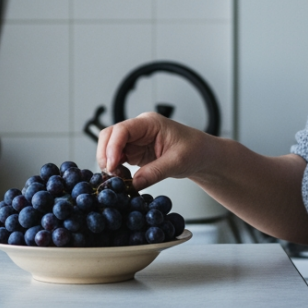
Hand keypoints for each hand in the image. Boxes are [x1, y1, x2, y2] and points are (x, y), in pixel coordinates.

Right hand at [96, 112, 210, 189]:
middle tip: (111, 174)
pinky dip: (115, 169)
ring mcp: (135, 141)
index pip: (122, 129)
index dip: (112, 147)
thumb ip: (155, 172)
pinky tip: (123, 178)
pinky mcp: (135, 153)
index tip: (112, 165)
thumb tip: (133, 184)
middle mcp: (139, 129)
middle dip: (105, 154)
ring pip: (110, 148)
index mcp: (149, 123)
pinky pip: (117, 159)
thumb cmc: (195, 150)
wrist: (202, 155)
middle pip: (109, 136)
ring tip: (118, 178)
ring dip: (109, 163)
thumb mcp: (177, 162)